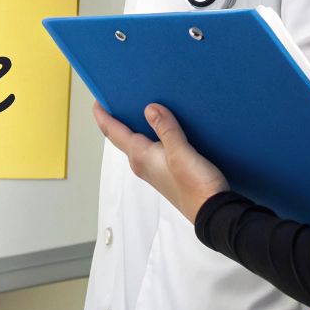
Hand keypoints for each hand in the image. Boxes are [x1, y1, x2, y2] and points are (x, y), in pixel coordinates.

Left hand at [92, 102, 228, 223]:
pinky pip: (152, 148)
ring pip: (137, 142)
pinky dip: (151, 134)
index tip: (97, 100)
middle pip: (122, 136)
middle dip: (117, 118)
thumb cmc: (196, 186)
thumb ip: (166, 129)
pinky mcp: (167, 171)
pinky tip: (162, 127)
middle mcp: (142, 163)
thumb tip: (150, 108)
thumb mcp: (181, 152)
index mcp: (140, 156)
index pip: (113, 132)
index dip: (102, 115)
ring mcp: (154, 169)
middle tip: (118, 97)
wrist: (212, 212)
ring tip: (139, 106)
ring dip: (135, 126)